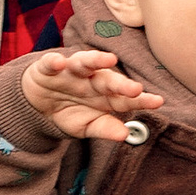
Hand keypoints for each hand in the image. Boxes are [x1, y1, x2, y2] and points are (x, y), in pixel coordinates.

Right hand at [16, 46, 163, 142]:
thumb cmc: (69, 111)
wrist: (37, 105)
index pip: (125, 98)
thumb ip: (105, 128)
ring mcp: (70, 71)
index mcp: (104, 95)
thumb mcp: (86, 125)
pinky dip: (54, 62)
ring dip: (96, 60)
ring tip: (108, 59)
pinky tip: (59, 63)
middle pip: (108, 79)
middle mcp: (91, 79)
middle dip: (121, 83)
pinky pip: (51, 64)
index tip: (157, 102)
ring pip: (85, 62)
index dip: (141, 100)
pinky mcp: (48, 68)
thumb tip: (125, 135)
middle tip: (135, 88)